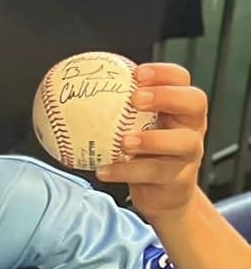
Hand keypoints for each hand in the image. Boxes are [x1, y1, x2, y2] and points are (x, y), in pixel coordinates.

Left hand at [97, 64, 205, 221]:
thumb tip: (74, 88)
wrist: (163, 195)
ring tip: (124, 142)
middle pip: (194, 102)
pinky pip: (154, 173)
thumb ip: (117, 108)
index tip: (137, 73)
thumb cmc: (145, 154)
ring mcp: (189, 154)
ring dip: (152, 139)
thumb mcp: (134, 127)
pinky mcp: (179, 179)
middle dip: (167, 96)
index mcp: (179, 107)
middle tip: (136, 99)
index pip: (181, 79)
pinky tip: (103, 169)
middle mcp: (191, 126)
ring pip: (182, 141)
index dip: (164, 73)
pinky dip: (126, 171)